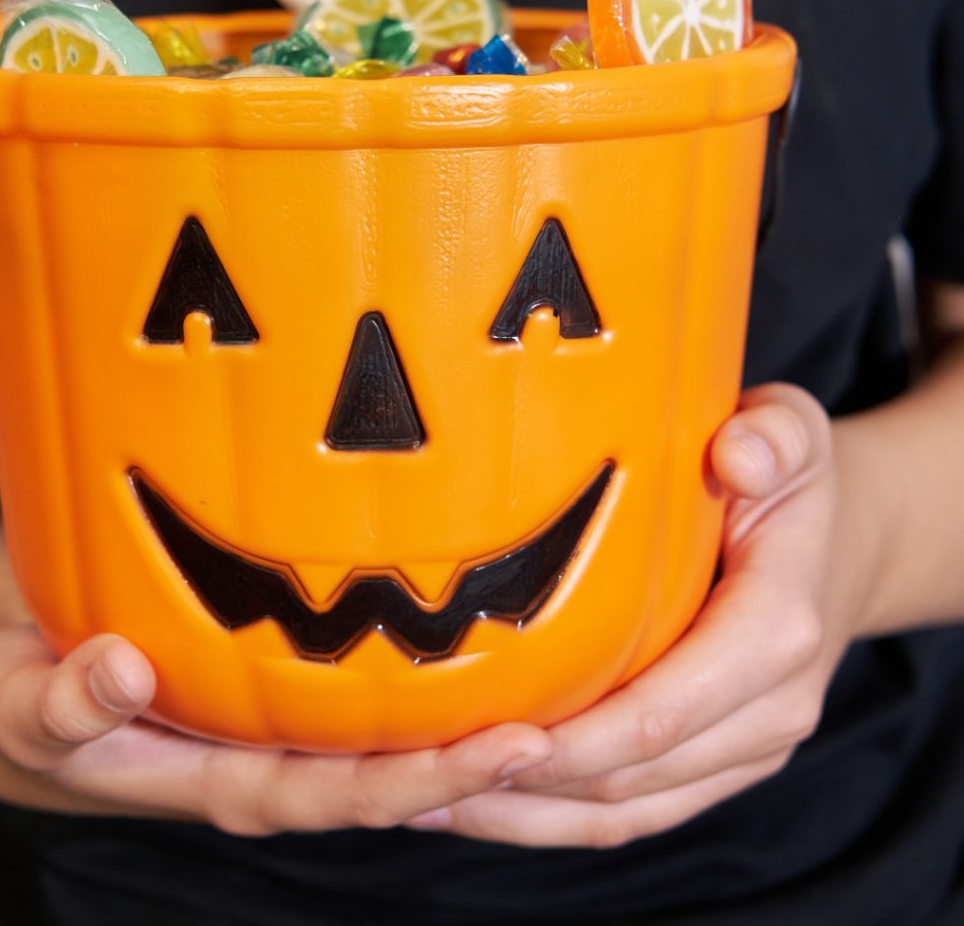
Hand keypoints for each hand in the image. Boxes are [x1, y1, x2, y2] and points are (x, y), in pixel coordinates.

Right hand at [0, 624, 552, 833]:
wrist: (48, 695)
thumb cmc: (39, 701)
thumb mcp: (29, 705)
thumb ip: (67, 701)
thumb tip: (119, 671)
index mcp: (232, 782)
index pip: (344, 793)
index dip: (423, 777)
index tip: (504, 747)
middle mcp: (279, 765)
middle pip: (397, 775)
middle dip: (481, 762)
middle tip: (568, 727)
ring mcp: (291, 736)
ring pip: (395, 743)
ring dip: (472, 728)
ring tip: (566, 693)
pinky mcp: (294, 701)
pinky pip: (374, 705)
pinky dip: (431, 690)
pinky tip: (490, 644)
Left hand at [408, 383, 872, 846]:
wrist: (836, 542)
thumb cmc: (788, 480)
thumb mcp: (793, 434)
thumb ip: (772, 439)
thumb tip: (736, 456)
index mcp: (776, 634)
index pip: (663, 710)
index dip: (573, 739)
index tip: (483, 740)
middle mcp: (770, 710)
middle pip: (631, 777)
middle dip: (523, 784)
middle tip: (418, 773)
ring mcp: (746, 749)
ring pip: (624, 812)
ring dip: (522, 815)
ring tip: (419, 801)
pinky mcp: (717, 764)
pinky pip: (633, 812)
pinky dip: (552, 819)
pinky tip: (472, 803)